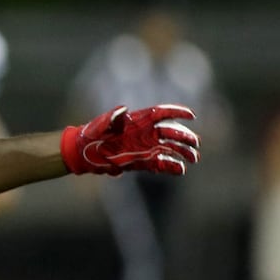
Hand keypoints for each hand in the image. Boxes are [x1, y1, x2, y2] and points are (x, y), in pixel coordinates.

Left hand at [61, 104, 199, 175]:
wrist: (84, 152)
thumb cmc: (91, 133)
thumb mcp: (100, 124)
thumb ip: (112, 116)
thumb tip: (123, 109)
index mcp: (139, 120)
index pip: (163, 113)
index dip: (178, 113)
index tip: (192, 116)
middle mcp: (145, 133)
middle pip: (171, 133)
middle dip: (185, 137)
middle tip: (195, 145)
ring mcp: (145, 147)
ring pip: (170, 148)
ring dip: (182, 153)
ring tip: (193, 159)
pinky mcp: (142, 161)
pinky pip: (160, 163)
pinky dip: (171, 166)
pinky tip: (180, 170)